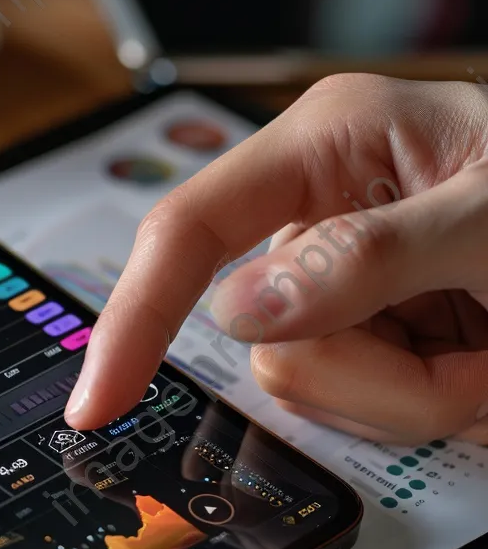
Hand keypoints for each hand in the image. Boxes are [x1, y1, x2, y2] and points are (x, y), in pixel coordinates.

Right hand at [64, 75, 487, 443]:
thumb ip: (368, 256)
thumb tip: (243, 312)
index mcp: (326, 146)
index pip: (189, 231)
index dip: (133, 316)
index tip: (99, 403)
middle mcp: (315, 210)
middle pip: (265, 337)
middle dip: (375, 373)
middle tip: (477, 350)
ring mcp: (338, 277)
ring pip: (310, 381)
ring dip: (415, 391)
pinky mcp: (367, 323)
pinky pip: (359, 397)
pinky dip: (430, 398)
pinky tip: (480, 355)